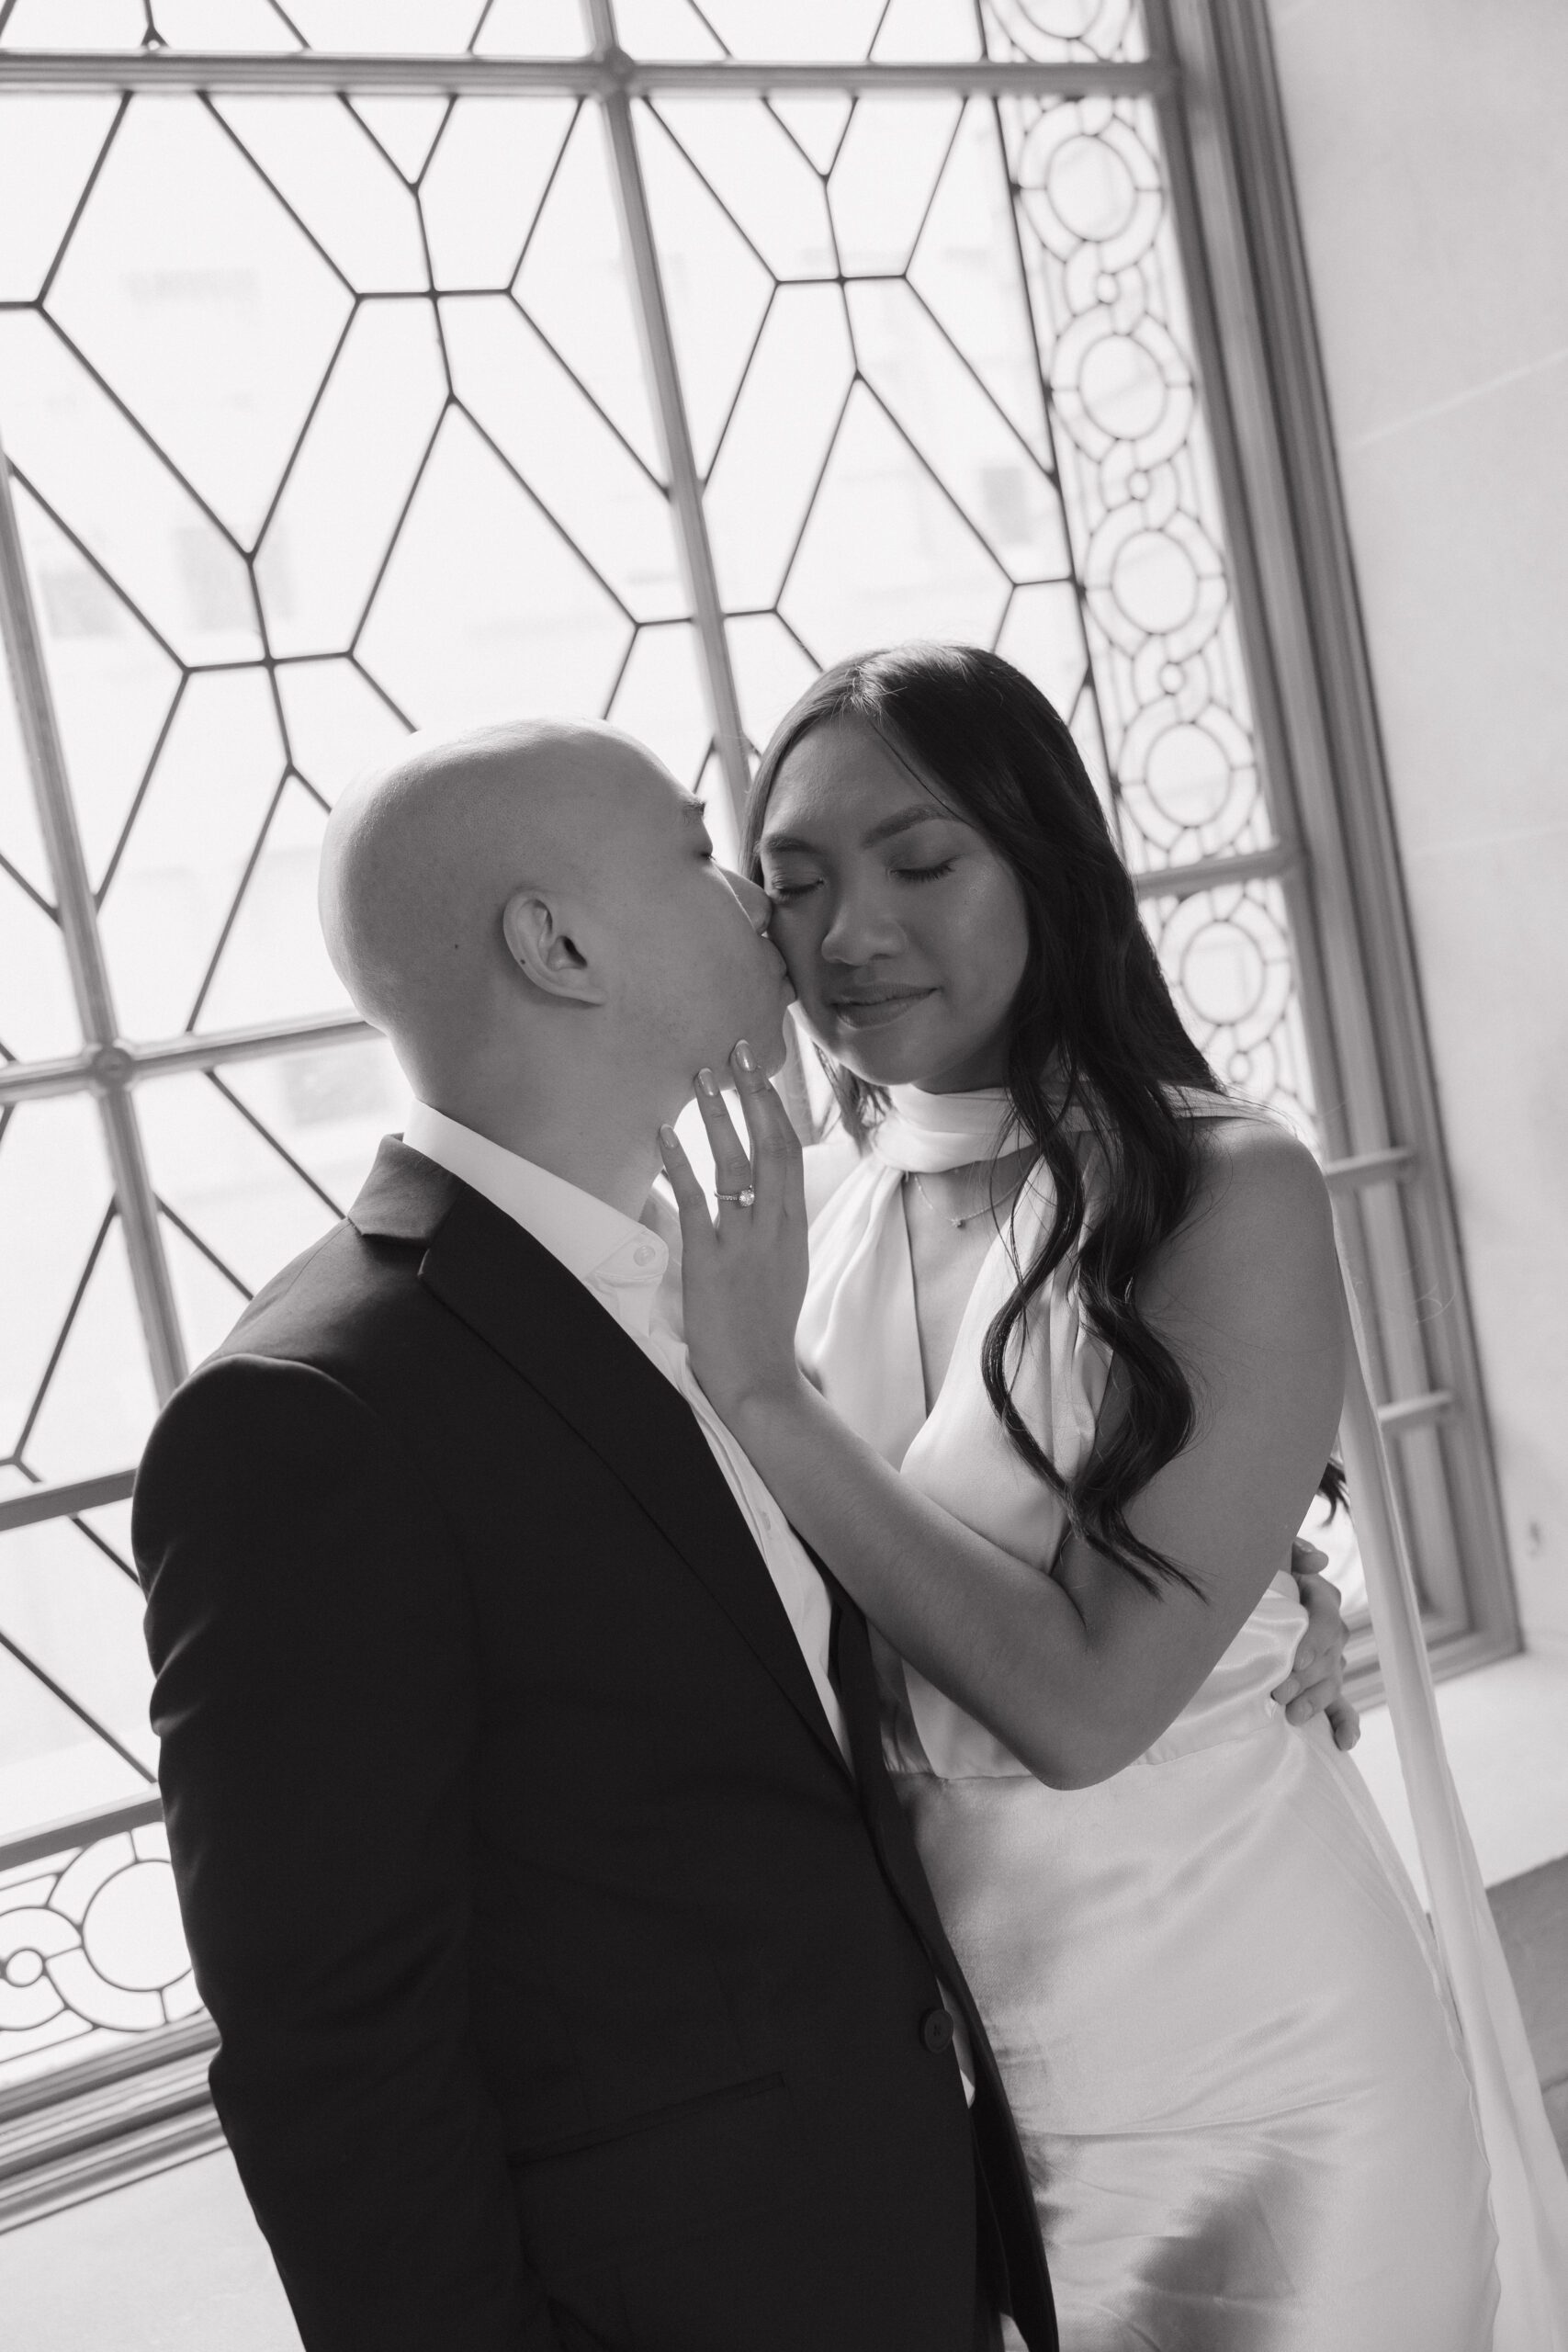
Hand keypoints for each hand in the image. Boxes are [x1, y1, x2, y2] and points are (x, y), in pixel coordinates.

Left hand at [659, 1042, 810, 1426]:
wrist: (760, 1379)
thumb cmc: (763, 1327)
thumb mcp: (779, 1269)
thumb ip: (765, 1228)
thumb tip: (744, 1194)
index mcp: (793, 1226)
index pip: (790, 1152)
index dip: (775, 1108)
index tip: (761, 1071)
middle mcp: (775, 1227)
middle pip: (771, 1145)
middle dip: (754, 1095)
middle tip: (737, 1052)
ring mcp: (745, 1243)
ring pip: (735, 1164)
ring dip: (717, 1117)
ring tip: (701, 1078)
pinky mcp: (711, 1262)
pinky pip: (694, 1201)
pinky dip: (679, 1164)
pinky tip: (664, 1133)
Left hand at [1273, 1542, 1359, 1748]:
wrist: (1239, 1597)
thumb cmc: (1253, 1573)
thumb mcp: (1266, 1555)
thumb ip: (1290, 1550)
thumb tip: (1319, 1560)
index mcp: (1318, 1598)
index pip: (1326, 1619)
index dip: (1313, 1641)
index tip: (1294, 1660)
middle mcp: (1330, 1631)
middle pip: (1327, 1657)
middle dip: (1304, 1678)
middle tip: (1277, 1692)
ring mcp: (1328, 1661)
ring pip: (1331, 1684)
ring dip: (1315, 1701)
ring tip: (1293, 1716)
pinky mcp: (1322, 1685)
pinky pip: (1341, 1707)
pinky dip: (1345, 1725)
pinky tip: (1342, 1743)